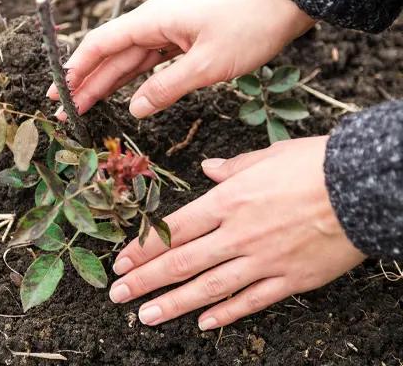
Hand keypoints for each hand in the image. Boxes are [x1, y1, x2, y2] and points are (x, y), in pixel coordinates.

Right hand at [48, 0, 314, 118]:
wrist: (287, 3)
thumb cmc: (250, 27)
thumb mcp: (207, 65)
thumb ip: (166, 88)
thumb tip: (134, 109)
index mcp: (153, 20)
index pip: (102, 44)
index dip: (77, 68)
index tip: (58, 91)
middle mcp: (155, 23)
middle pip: (111, 55)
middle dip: (86, 83)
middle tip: (66, 110)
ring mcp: (169, 30)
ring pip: (129, 61)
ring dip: (107, 84)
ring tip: (85, 107)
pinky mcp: (184, 39)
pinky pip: (151, 62)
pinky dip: (136, 80)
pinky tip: (125, 96)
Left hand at [109, 136, 365, 329]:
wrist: (363, 186)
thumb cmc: (314, 165)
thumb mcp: (267, 156)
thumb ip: (232, 168)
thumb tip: (207, 168)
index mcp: (228, 202)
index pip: (173, 230)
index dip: (143, 249)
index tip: (121, 262)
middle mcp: (238, 235)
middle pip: (181, 262)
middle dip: (145, 281)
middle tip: (118, 295)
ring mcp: (262, 261)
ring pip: (208, 288)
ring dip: (172, 303)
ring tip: (144, 316)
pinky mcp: (289, 279)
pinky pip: (251, 301)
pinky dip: (225, 314)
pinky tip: (203, 324)